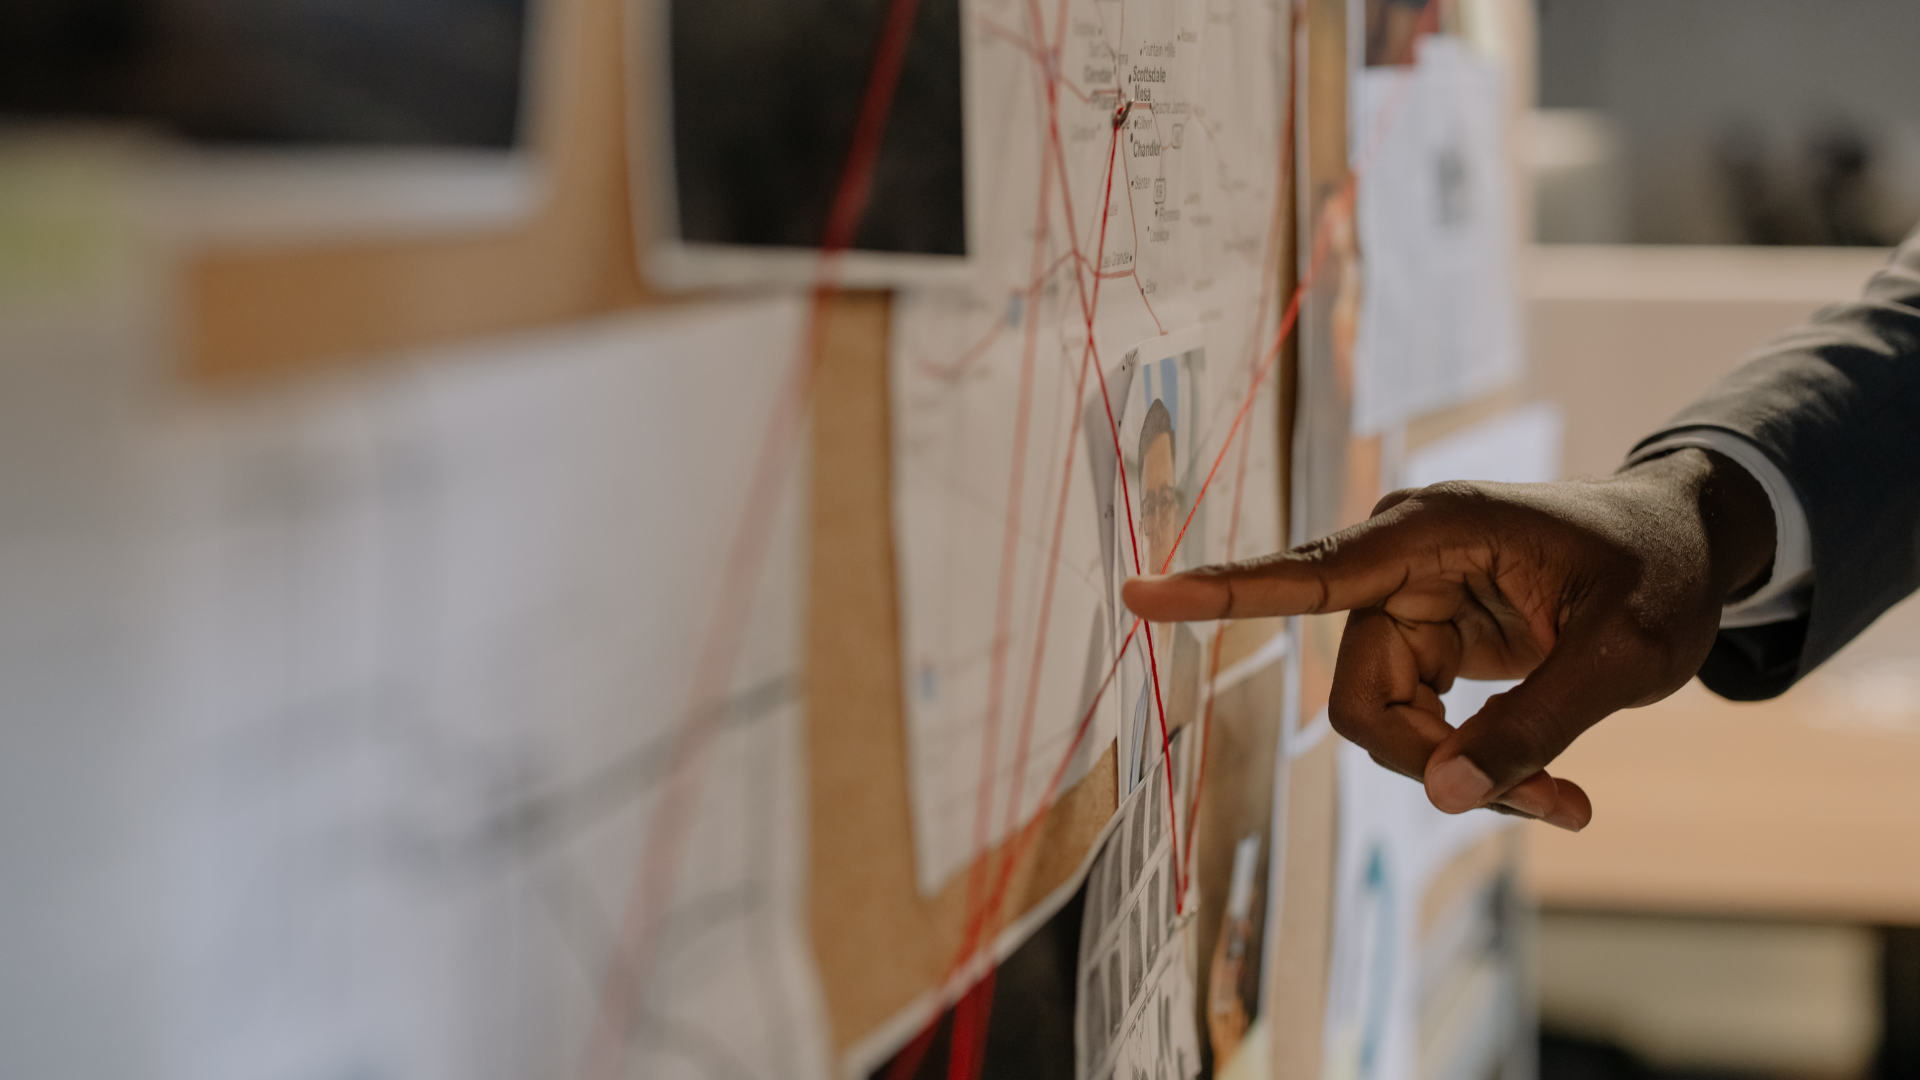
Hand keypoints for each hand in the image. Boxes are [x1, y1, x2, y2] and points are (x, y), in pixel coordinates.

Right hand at [1121, 449, 1776, 830]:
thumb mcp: (1623, 657)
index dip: (1222, 591)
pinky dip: (1474, 769)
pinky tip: (1551, 789)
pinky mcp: (1425, 643)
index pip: (1310, 571)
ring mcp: (1408, 607)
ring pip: (1384, 726)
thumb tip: (1441, 796)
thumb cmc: (1658, 576)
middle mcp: (1400, 565)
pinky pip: (1416, 729)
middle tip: (1552, 803)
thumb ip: (1532, 728)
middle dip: (1438, 763)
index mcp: (1435, 532)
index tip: (1140, 595)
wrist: (1683, 549)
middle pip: (1361, 697)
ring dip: (1465, 776)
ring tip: (1565, 798)